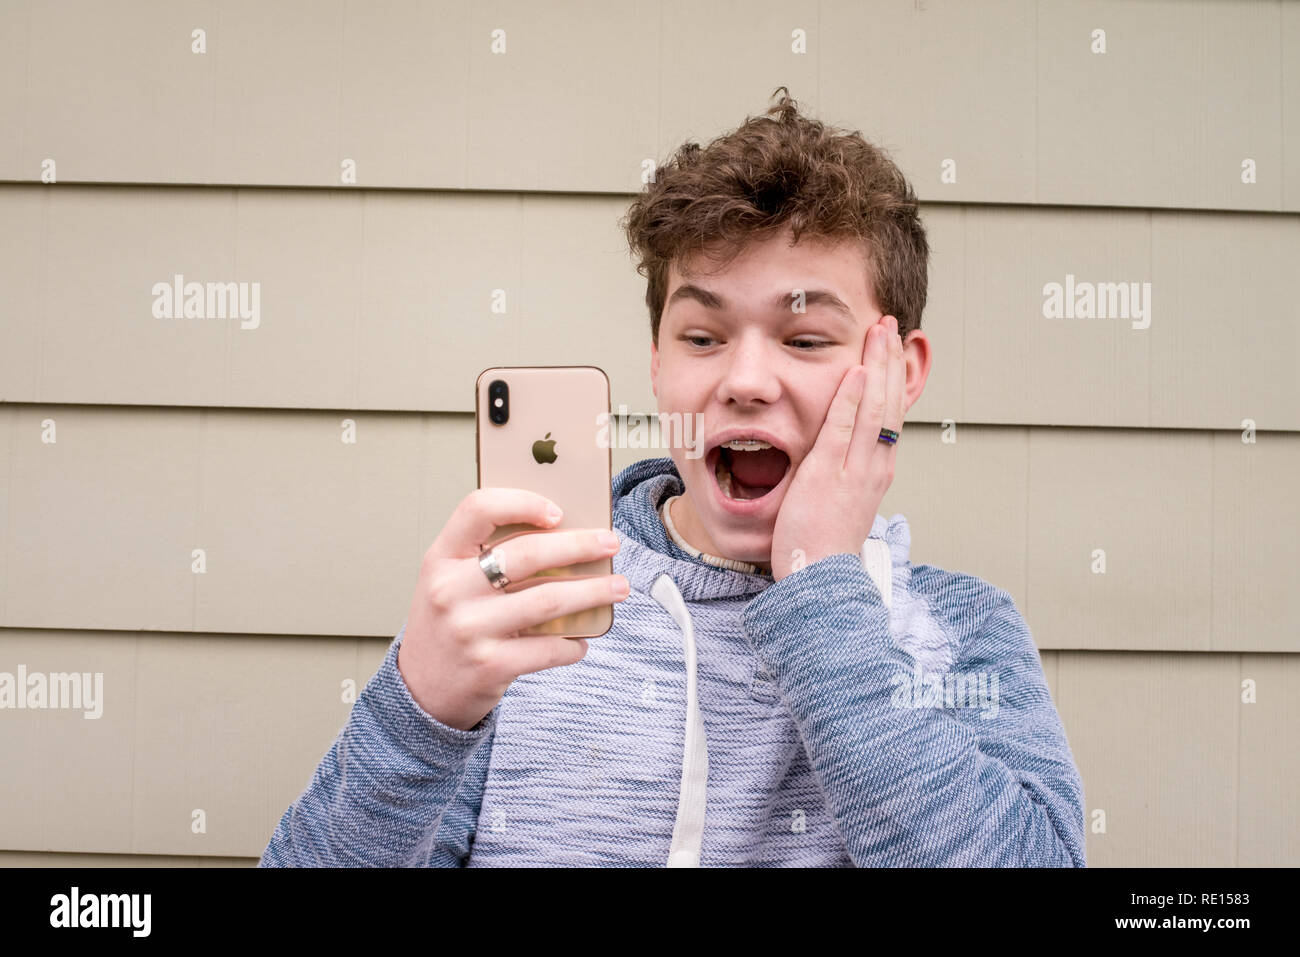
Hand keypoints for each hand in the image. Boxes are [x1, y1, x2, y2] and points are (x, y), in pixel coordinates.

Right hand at [397, 488, 629, 730]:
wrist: (420, 690)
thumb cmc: (447, 624)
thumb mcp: (450, 581)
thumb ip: (488, 556)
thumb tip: (565, 536)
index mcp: (440, 558)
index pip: (478, 509)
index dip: (522, 502)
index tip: (558, 511)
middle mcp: (450, 590)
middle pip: (527, 554)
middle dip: (580, 546)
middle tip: (610, 543)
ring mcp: (469, 629)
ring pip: (548, 600)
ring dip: (593, 592)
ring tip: (618, 587)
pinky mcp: (490, 665)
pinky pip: (547, 649)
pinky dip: (573, 644)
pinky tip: (582, 641)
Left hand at [769, 315, 906, 580]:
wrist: (820, 580)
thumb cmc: (822, 548)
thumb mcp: (842, 501)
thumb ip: (843, 472)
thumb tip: (838, 453)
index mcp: (877, 470)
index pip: (890, 414)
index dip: (891, 378)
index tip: (889, 349)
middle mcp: (874, 466)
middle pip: (889, 402)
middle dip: (890, 360)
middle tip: (890, 324)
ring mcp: (855, 469)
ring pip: (874, 407)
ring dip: (876, 365)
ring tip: (879, 331)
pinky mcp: (829, 474)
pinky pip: (844, 428)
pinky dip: (851, 397)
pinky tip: (855, 369)